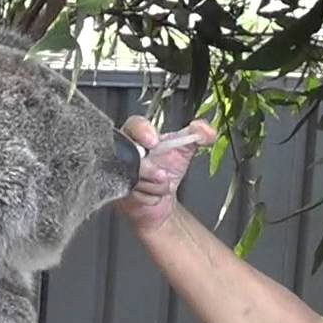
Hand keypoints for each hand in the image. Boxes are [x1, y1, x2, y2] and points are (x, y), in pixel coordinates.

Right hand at [116, 115, 216, 231]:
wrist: (161, 196)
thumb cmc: (167, 168)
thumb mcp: (186, 148)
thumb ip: (198, 135)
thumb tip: (206, 131)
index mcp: (139, 134)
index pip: (134, 124)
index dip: (142, 131)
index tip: (154, 141)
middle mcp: (125, 150)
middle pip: (130, 154)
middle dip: (149, 169)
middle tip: (162, 175)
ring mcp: (118, 169)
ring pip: (132, 176)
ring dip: (153, 186)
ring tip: (161, 185)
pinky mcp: (116, 189)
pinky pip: (131, 193)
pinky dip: (147, 197)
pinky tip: (151, 196)